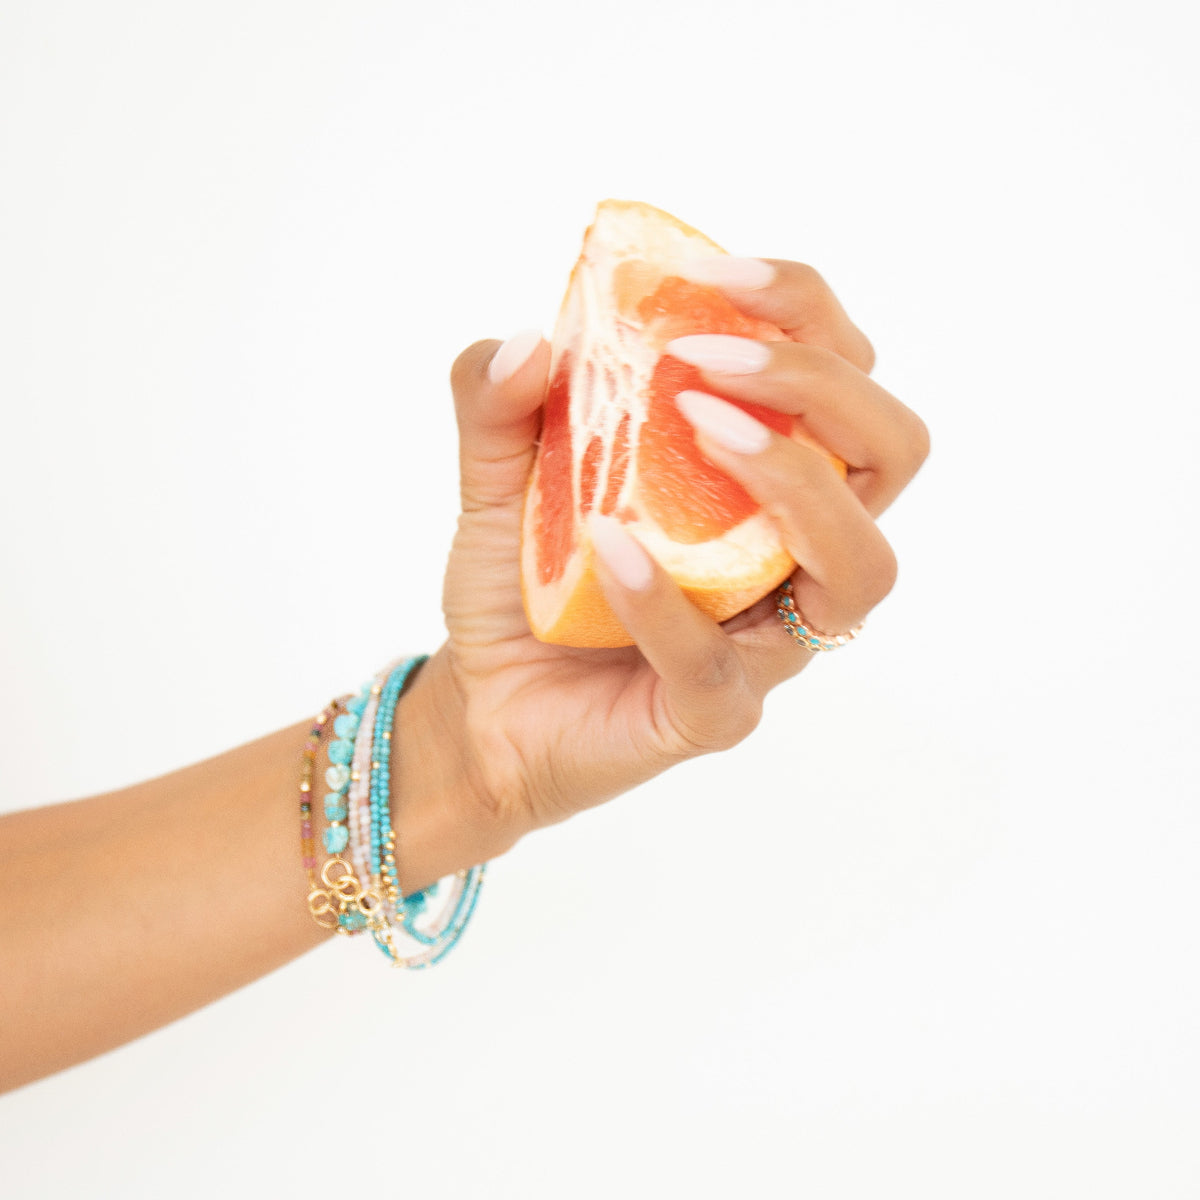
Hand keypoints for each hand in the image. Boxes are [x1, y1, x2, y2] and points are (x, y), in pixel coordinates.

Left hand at [406, 262, 928, 864]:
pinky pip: (719, 663)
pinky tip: (605, 545)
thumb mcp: (500, 475)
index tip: (710, 272)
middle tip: (703, 355)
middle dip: (820, 382)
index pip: (845, 376)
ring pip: (861, 565)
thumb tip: (529, 339)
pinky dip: (664, 597)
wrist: (485, 704)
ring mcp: (767, 640)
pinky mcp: (717, 713)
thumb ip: (502, 404)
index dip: (803, 310)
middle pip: (892, 452)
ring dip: (791, 479)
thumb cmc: (523, 584)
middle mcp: (792, 552)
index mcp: (766, 479)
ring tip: (696, 422)